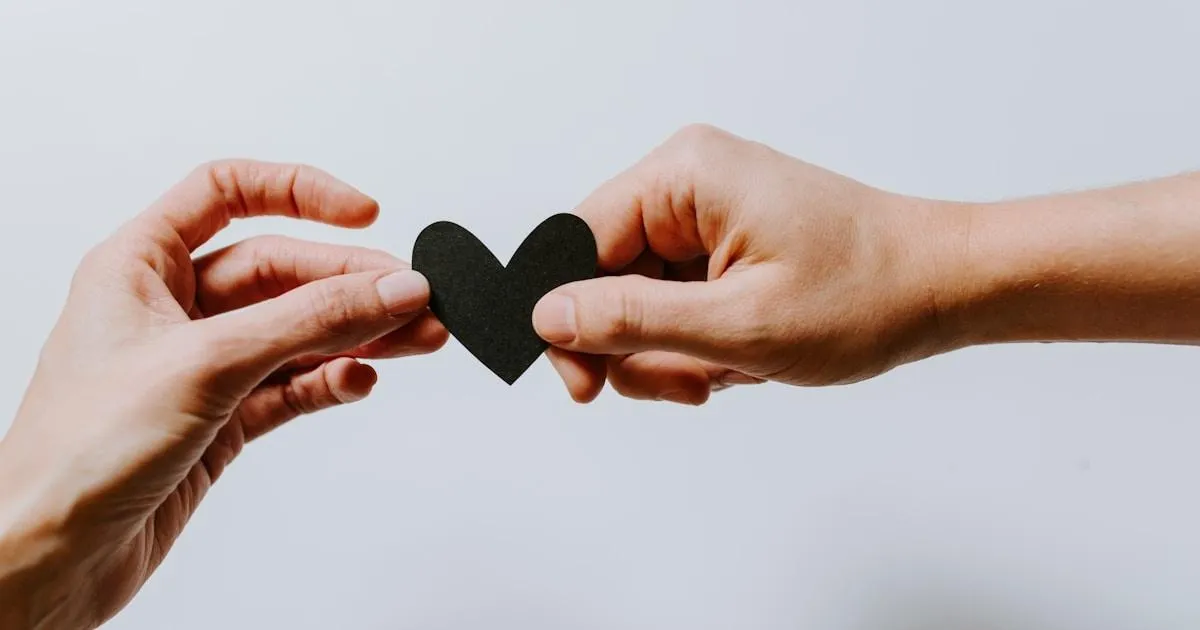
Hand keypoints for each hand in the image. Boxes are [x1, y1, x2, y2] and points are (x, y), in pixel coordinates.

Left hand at [0, 161, 446, 627]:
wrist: (50, 558)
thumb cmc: (78, 452)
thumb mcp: (207, 363)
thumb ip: (309, 321)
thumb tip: (390, 287)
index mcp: (140, 265)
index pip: (227, 192)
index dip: (299, 192)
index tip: (364, 213)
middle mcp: (172, 308)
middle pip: (281, 270)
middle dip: (352, 282)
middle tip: (415, 298)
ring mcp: (201, 365)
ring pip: (296, 331)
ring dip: (358, 333)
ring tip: (418, 337)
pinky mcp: (222, 419)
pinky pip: (293, 385)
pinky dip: (330, 381)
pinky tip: (358, 381)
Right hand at [534, 125, 953, 403]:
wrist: (944, 287)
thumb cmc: (866, 293)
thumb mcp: (739, 323)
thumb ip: (632, 320)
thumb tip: (547, 317)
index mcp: (683, 175)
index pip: (575, 242)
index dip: (568, 319)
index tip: (585, 385)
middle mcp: (687, 184)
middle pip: (604, 278)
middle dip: (639, 347)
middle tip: (690, 383)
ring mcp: (706, 215)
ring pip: (639, 302)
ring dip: (674, 354)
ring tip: (730, 370)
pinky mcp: (723, 245)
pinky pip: (674, 304)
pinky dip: (698, 345)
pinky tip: (743, 358)